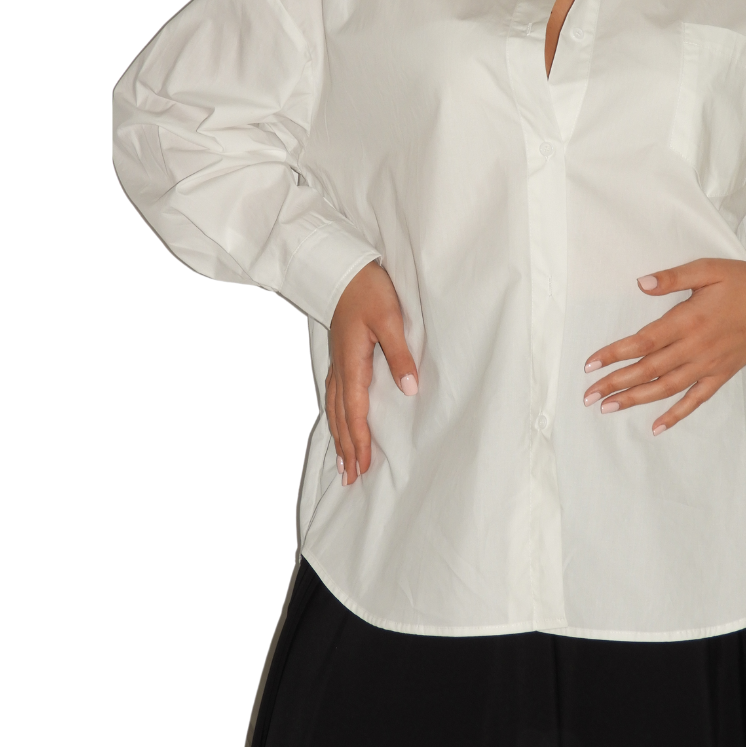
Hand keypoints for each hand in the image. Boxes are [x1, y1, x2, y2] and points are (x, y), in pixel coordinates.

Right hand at [326, 262, 417, 482]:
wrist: (344, 269)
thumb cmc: (368, 291)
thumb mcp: (390, 320)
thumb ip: (400, 355)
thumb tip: (409, 389)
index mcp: (353, 363)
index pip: (357, 411)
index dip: (360, 440)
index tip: (362, 466)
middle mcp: (341, 368)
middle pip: (342, 416)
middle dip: (347, 447)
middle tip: (349, 478)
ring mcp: (338, 362)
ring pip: (335, 407)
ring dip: (339, 435)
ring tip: (341, 461)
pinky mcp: (341, 355)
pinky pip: (335, 395)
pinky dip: (336, 415)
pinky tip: (338, 422)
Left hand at [582, 259, 745, 434]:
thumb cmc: (744, 283)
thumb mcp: (709, 269)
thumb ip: (673, 277)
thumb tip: (641, 283)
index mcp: (688, 320)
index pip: (642, 342)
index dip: (614, 355)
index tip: (590, 365)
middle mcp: (696, 347)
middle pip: (648, 370)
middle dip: (616, 384)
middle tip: (588, 396)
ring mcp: (709, 365)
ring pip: (666, 388)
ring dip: (636, 400)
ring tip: (609, 409)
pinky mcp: (721, 375)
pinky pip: (695, 400)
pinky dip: (676, 415)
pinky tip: (656, 427)